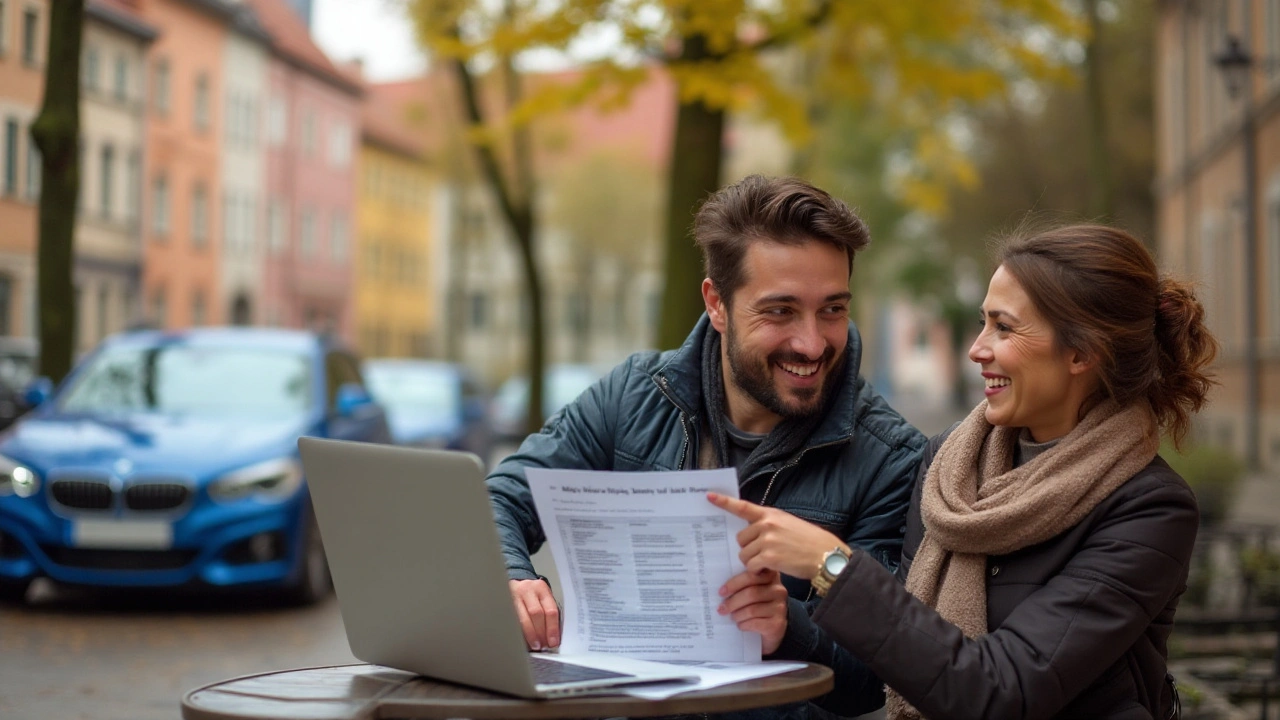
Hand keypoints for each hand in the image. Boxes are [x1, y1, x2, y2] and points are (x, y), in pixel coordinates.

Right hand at [509, 578, 559, 649]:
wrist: (514, 583)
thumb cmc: (531, 593)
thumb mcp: (543, 597)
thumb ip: (548, 612)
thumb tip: (553, 635)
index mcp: (541, 589)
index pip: (550, 610)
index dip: (552, 629)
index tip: (553, 641)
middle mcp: (527, 590)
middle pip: (536, 614)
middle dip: (540, 633)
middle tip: (543, 645)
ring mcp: (514, 596)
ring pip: (522, 618)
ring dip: (529, 635)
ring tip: (534, 645)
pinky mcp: (503, 603)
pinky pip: (512, 620)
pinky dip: (518, 632)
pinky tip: (522, 639)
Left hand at [708, 492, 847, 579]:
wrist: (826, 555)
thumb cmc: (808, 542)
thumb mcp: (788, 525)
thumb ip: (769, 525)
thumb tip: (750, 533)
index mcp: (770, 514)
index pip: (743, 506)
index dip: (724, 502)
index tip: (708, 496)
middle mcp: (767, 524)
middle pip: (741, 539)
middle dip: (749, 549)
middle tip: (764, 554)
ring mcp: (768, 539)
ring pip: (744, 554)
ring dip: (753, 562)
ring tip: (771, 562)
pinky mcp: (769, 556)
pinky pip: (751, 566)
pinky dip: (758, 571)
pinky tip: (770, 569)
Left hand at [719, 568, 788, 654]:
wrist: (772, 627)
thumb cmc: (758, 605)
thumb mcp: (752, 589)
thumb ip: (743, 582)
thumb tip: (722, 587)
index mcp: (771, 576)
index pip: (752, 575)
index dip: (735, 583)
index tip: (721, 591)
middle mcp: (778, 590)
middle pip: (751, 593)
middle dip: (732, 602)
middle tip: (721, 608)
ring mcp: (780, 607)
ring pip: (752, 610)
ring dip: (737, 615)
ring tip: (733, 617)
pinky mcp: (777, 624)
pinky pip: (755, 623)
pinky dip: (743, 625)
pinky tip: (741, 625)